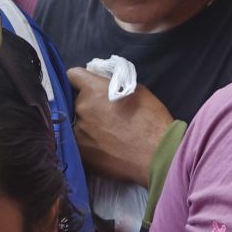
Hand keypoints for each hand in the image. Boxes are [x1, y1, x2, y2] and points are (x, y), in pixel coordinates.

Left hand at [66, 69, 172, 186]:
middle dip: (88, 106)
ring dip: (88, 127)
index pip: (73, 75)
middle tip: (106, 116)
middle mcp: (81, 108)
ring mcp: (77, 133)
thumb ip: (114, 86)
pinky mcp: (81, 154)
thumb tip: (104, 87)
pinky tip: (105, 150)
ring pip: (77, 124)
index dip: (81, 80)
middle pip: (76, 102)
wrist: (158, 155)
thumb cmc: (152, 120)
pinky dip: (90, 145)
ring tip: (107, 136)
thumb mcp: (137, 91)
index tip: (88, 87)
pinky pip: (79, 144)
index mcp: (93, 89)